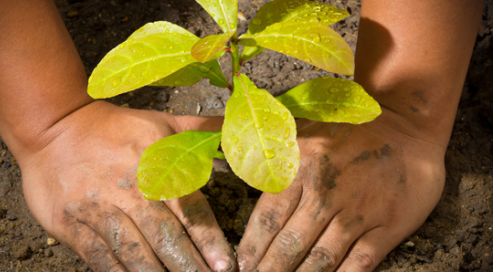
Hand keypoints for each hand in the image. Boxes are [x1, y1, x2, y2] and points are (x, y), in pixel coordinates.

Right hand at [18, 101, 234, 271]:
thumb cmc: (117, 128)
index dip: (210, 241)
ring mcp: (100, 210)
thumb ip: (202, 129)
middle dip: (188, 266)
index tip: (226, 265)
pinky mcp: (73, 225)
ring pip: (134, 251)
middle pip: (165, 236)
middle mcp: (131, 190)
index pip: (190, 210)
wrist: (55, 128)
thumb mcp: (163, 122)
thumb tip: (237, 126)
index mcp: (157, 166)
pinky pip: (100, 257)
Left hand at [236, 113, 446, 271]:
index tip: (238, 268)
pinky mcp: (386, 226)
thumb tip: (225, 155)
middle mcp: (324, 193)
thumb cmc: (346, 129)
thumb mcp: (301, 128)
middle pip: (288, 245)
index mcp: (300, 168)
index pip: (267, 220)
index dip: (250, 249)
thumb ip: (268, 148)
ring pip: (319, 259)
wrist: (405, 125)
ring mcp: (357, 212)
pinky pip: (359, 264)